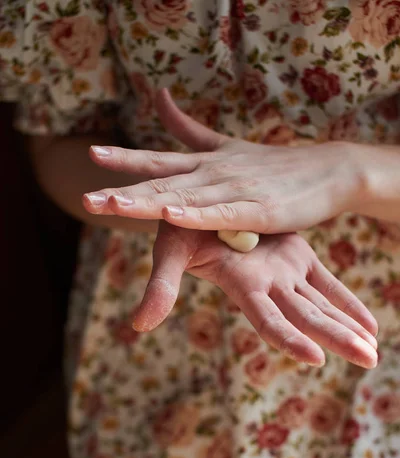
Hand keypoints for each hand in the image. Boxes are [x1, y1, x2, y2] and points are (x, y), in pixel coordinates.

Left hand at [84, 89, 363, 234]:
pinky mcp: (257, 211)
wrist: (329, 170)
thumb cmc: (277, 165)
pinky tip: (172, 216)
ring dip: (149, 203)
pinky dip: (196, 215)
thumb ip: (190, 129)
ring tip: (115, 205)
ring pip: (184, 198)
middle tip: (88, 198)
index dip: (126, 158)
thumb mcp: (229, 145)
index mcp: (208, 162)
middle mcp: (216, 173)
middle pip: (163, 184)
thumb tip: (160, 96)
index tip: (93, 154)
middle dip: (124, 192)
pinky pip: (221, 215)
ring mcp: (236, 190)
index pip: (160, 160)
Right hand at [133, 222, 377, 368]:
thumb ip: (161, 287)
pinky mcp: (298, 257)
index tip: (316, 358)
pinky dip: (348, 302)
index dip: (288, 338)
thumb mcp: (171, 251)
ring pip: (322, 304)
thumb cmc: (180, 230)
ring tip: (373, 351)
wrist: (202, 211)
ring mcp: (285, 272)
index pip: (268, 319)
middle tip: (370, 361)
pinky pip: (328, 284)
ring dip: (348, 326)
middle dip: (336, 338)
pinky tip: (371, 325)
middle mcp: (268, 285)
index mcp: (243, 284)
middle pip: (305, 317)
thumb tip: (138, 326)